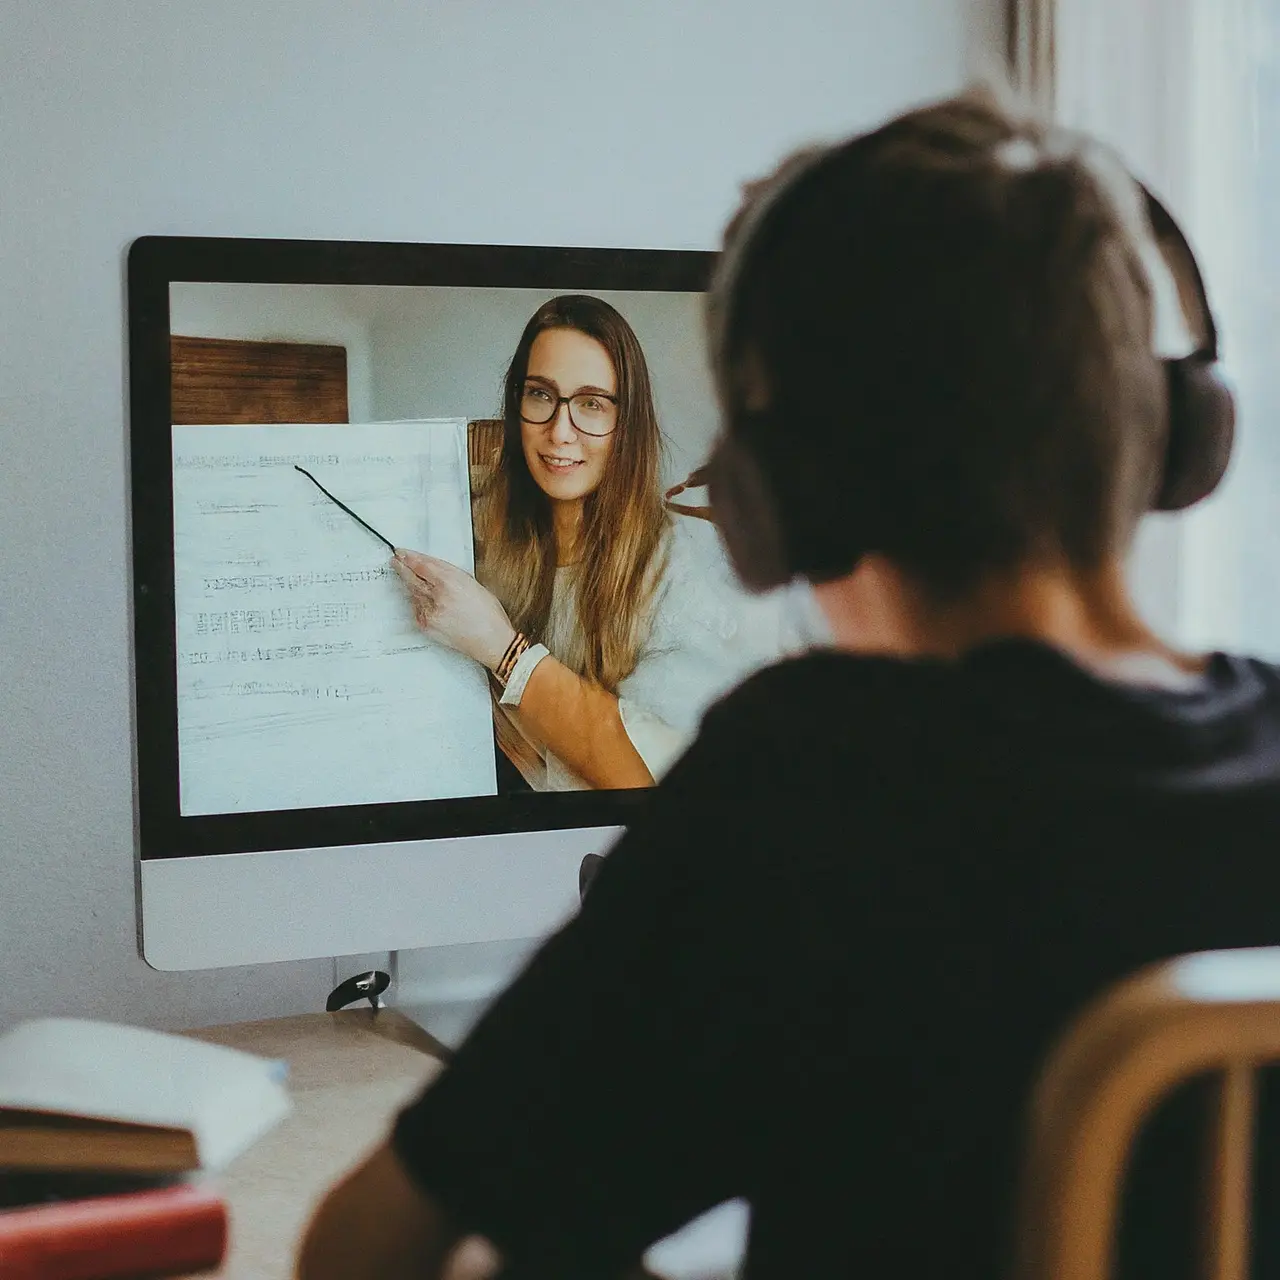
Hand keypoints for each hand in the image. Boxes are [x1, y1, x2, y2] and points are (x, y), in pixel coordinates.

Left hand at [392, 549, 515, 671]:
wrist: (491, 641)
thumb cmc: (488, 614)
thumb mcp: (472, 583)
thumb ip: (449, 573)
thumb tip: (431, 566)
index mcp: (449, 582)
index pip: (421, 565)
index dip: (409, 557)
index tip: (402, 552)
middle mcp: (436, 597)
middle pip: (410, 578)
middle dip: (402, 567)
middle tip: (396, 561)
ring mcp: (429, 612)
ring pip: (413, 593)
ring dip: (412, 586)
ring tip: (416, 581)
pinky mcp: (426, 625)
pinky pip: (416, 608)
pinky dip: (419, 603)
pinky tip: (429, 602)